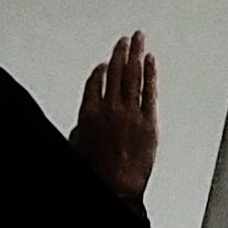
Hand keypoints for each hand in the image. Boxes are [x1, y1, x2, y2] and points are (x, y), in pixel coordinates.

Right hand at [71, 33, 159, 200]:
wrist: (115, 188)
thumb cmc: (97, 173)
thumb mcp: (77, 147)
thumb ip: (82, 128)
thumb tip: (84, 124)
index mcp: (90, 113)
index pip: (95, 82)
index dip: (100, 71)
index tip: (104, 63)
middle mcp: (110, 109)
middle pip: (116, 72)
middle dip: (120, 53)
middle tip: (125, 40)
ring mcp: (131, 114)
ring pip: (132, 76)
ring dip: (135, 54)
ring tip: (138, 40)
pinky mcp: (148, 122)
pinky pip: (149, 91)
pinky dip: (150, 74)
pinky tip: (150, 61)